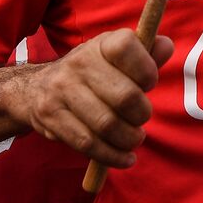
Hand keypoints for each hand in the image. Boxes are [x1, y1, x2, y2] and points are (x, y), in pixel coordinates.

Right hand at [3, 28, 173, 167]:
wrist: (36, 89)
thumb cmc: (92, 74)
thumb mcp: (116, 58)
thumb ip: (146, 54)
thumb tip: (166, 46)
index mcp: (99, 44)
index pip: (126, 48)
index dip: (146, 71)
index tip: (148, 85)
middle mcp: (78, 62)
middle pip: (124, 96)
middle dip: (141, 114)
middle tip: (141, 120)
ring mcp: (61, 89)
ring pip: (106, 125)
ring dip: (128, 139)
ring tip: (134, 140)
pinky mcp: (50, 117)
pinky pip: (88, 144)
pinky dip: (112, 156)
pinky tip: (124, 158)